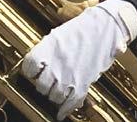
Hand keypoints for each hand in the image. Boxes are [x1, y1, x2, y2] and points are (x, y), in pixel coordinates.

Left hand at [21, 0, 136, 119]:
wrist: (107, 25)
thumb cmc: (86, 26)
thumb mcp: (62, 33)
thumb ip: (49, 50)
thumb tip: (40, 63)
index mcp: (49, 47)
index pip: (29, 67)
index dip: (30, 72)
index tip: (33, 72)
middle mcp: (57, 62)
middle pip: (40, 85)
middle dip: (43, 84)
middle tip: (48, 81)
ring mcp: (69, 74)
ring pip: (53, 96)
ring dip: (54, 94)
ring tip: (59, 88)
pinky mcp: (83, 82)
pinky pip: (70, 102)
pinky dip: (65, 109)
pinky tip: (62, 112)